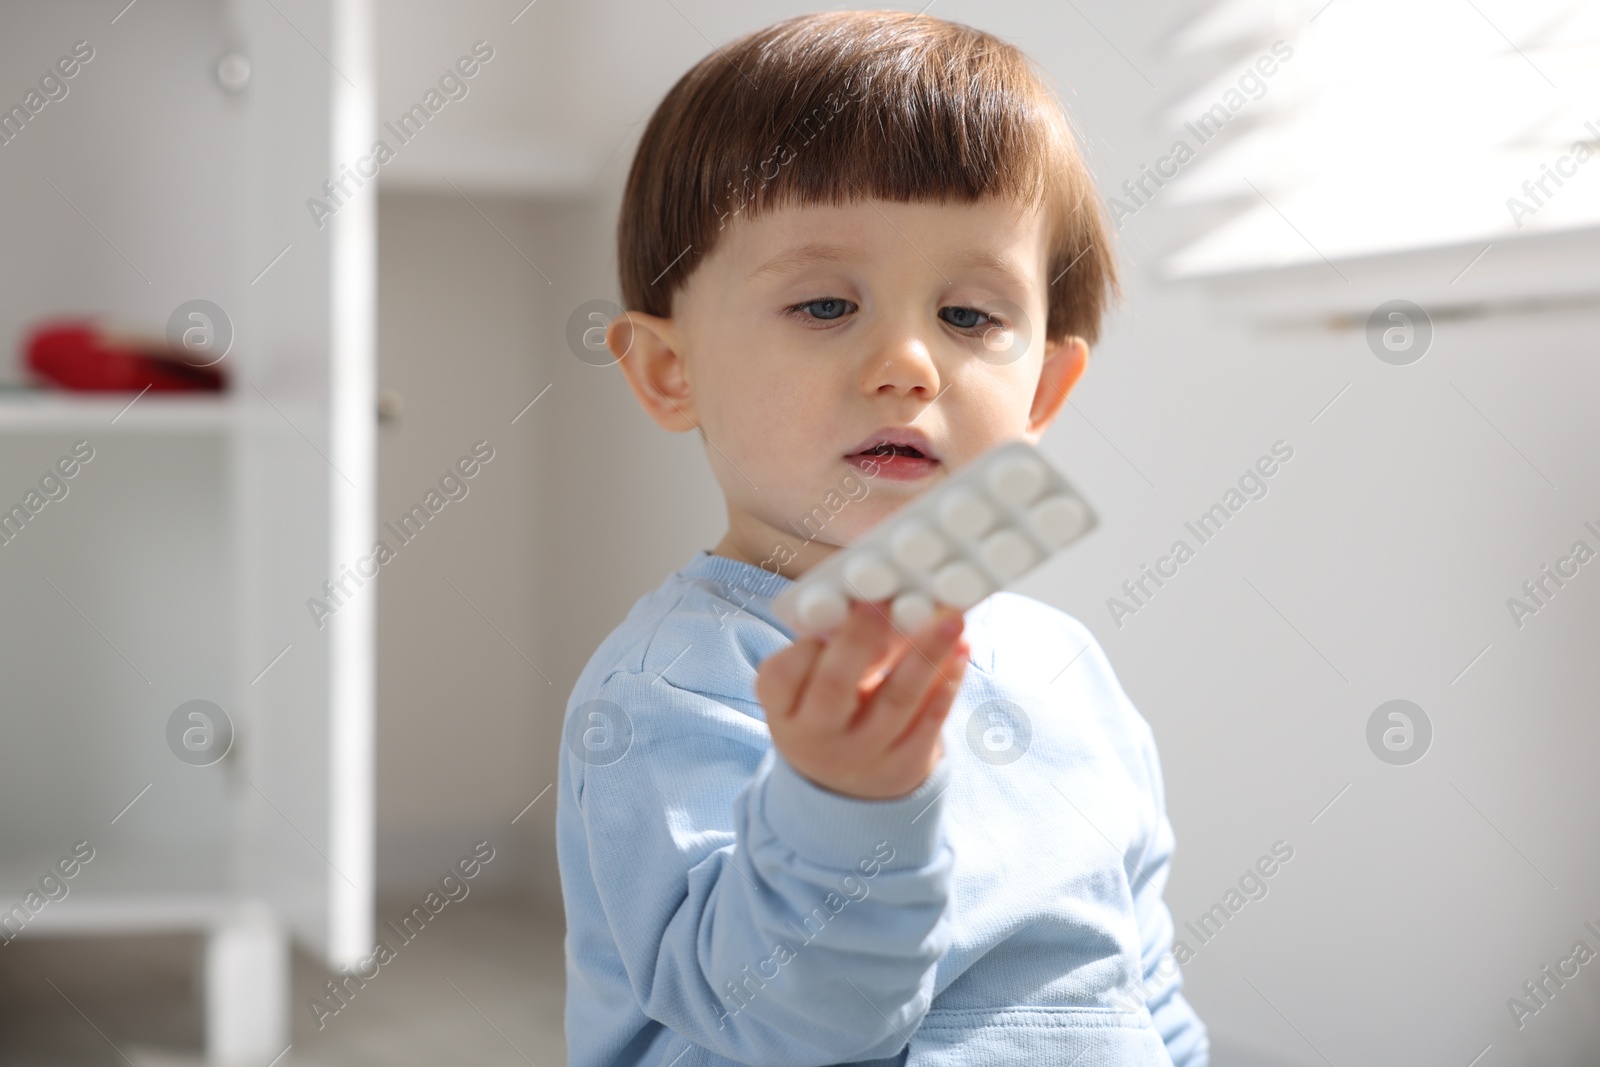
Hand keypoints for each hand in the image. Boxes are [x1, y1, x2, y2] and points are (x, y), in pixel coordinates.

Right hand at [756, 600, 970, 799]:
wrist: (849, 785)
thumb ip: (827, 649)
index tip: (832, 612)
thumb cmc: (827, 712)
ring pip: (896, 700)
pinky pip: (929, 721)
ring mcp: (862, 755)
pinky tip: (960, 649)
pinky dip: (947, 681)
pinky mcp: (903, 766)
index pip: (782, 676)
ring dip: (926, 654)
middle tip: (889, 599)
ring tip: (949, 619)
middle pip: (835, 687)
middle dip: (863, 637)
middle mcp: (817, 737)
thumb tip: (875, 596)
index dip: (806, 643)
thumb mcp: (806, 691)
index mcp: (784, 711)